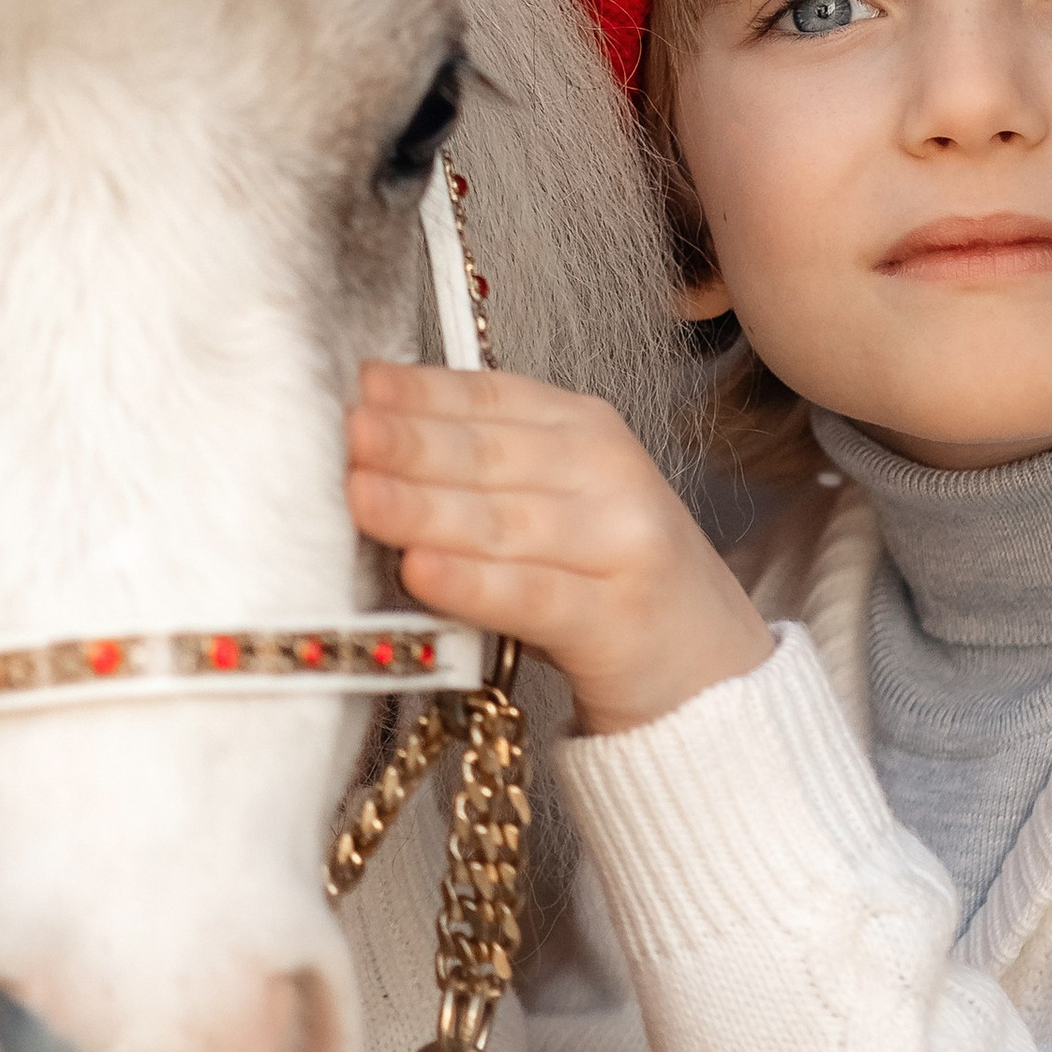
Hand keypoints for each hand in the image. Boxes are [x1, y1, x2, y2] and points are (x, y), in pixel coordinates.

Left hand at [345, 362, 773, 735]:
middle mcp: (609, 475)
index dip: (421, 390)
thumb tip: (368, 432)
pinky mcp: (617, 620)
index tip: (354, 385)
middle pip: (492, 454)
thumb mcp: (556, 501)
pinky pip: (532, 597)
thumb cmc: (604, 579)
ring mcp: (621, 546)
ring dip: (427, 508)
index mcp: (586, 429)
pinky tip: (420, 572)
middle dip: (411, 443)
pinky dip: (473, 584)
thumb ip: (480, 466)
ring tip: (359, 496)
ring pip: (506, 522)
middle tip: (343, 435)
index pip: (491, 397)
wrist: (708, 665)